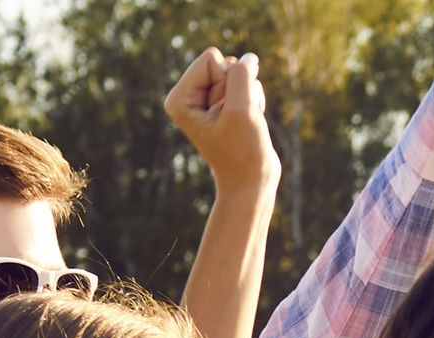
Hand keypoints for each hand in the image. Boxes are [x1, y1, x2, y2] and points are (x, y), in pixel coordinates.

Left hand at [164, 47, 276, 183]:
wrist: (251, 182)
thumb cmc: (242, 152)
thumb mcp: (241, 110)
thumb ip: (242, 76)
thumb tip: (248, 58)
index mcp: (179, 98)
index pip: (212, 59)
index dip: (228, 83)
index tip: (226, 113)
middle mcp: (189, 96)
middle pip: (225, 64)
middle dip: (239, 90)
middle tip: (234, 120)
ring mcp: (207, 99)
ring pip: (239, 73)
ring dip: (249, 97)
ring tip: (242, 124)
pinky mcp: (225, 104)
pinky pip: (247, 83)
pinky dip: (254, 102)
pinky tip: (248, 123)